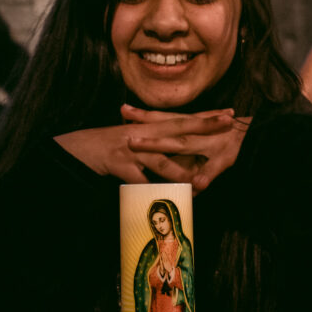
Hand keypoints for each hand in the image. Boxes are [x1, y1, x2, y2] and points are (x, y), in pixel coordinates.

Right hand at [54, 108, 237, 185]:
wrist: (81, 148)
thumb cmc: (111, 147)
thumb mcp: (138, 143)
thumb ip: (160, 148)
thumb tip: (184, 161)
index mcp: (151, 128)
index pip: (184, 119)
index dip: (207, 115)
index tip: (230, 112)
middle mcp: (145, 134)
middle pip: (179, 129)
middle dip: (204, 126)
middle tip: (228, 123)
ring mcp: (132, 149)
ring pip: (161, 160)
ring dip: (179, 171)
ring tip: (198, 182)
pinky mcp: (120, 164)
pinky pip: (137, 180)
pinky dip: (148, 190)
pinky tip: (159, 199)